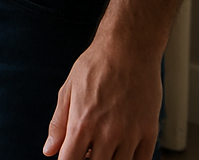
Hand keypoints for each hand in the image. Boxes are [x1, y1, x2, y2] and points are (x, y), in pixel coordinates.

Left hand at [43, 34, 161, 159]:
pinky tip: (123, 152)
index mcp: (82, 123)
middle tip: (88, 150)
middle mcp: (106, 133)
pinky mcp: (149, 132)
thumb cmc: (96, 65)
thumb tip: (49, 150)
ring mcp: (130, 134)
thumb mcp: (69, 89)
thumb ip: (59, 123)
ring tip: (103, 148)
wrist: (128, 48)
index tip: (69, 156)